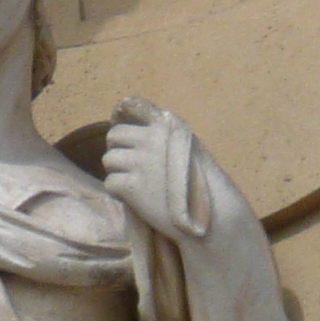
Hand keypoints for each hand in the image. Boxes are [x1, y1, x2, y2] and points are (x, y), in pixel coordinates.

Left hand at [98, 96, 207, 239]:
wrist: (210, 214)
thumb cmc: (202, 182)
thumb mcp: (189, 146)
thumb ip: (165, 134)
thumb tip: (133, 125)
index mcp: (166, 124)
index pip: (132, 106)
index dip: (123, 119)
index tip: (126, 134)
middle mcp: (151, 138)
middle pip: (114, 136)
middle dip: (119, 150)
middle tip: (130, 166)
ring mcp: (141, 162)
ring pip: (108, 159)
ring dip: (117, 171)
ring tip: (133, 182)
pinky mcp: (132, 186)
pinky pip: (110, 182)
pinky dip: (118, 191)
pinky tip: (133, 197)